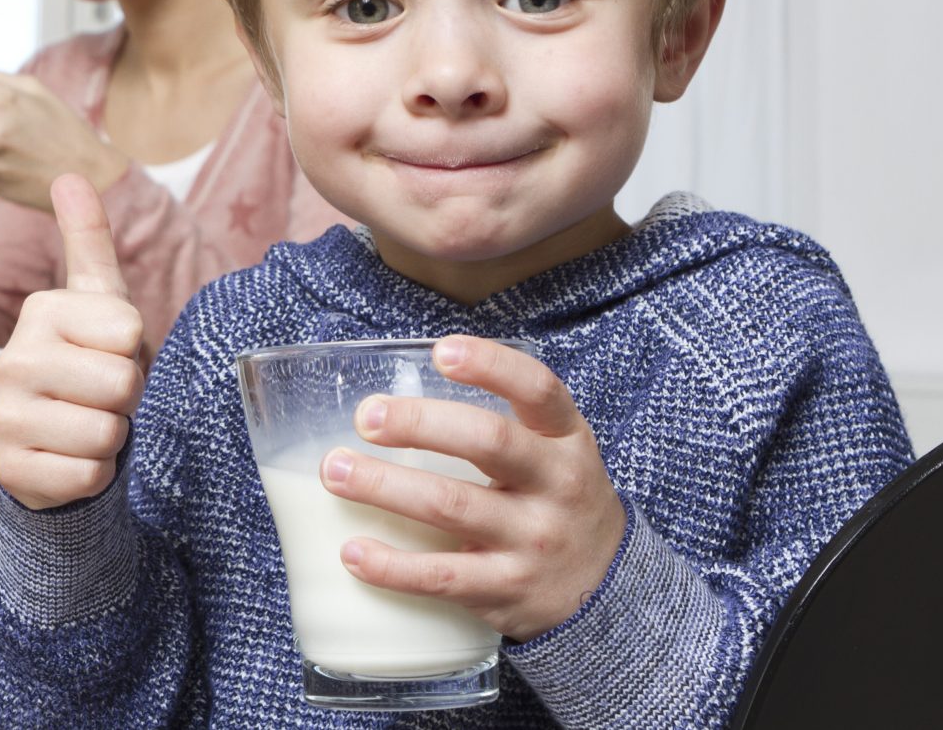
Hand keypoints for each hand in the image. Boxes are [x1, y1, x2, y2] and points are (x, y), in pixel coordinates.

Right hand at [0, 175, 146, 510]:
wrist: (49, 440)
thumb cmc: (85, 361)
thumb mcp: (96, 300)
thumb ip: (87, 238)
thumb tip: (68, 174)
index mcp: (41, 311)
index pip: (130, 332)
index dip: (134, 351)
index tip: (106, 352)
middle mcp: (14, 359)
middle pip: (122, 384)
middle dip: (126, 398)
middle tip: (98, 393)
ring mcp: (6, 417)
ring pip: (107, 433)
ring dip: (111, 437)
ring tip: (84, 423)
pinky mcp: (12, 470)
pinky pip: (89, 476)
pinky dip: (93, 474)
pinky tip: (68, 457)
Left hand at [317, 335, 626, 641]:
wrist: (607, 586)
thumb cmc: (554, 499)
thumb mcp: (552, 450)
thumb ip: (497, 420)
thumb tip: (395, 397)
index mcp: (564, 438)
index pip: (537, 388)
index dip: (490, 365)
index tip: (441, 352)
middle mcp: (556, 485)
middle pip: (487, 441)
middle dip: (419, 424)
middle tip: (366, 417)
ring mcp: (533, 540)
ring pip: (451, 506)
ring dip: (384, 486)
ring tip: (335, 472)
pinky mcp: (508, 589)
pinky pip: (442, 577)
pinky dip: (392, 566)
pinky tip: (353, 551)